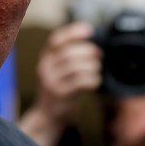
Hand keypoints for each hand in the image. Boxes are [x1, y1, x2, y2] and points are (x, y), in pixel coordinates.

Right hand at [17, 22, 100, 145]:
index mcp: (45, 57)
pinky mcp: (60, 94)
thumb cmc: (60, 88)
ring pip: (76, 66)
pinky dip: (93, 79)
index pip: (56, 39)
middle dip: (88, 51)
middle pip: (69, 52)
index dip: (73, 32)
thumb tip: (94, 47)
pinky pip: (81, 82)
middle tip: (99, 54)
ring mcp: (51, 81)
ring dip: (92, 66)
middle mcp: (45, 67)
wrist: (48, 115)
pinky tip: (95, 81)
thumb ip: (69, 57)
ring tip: (97, 69)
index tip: (89, 30)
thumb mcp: (59, 70)